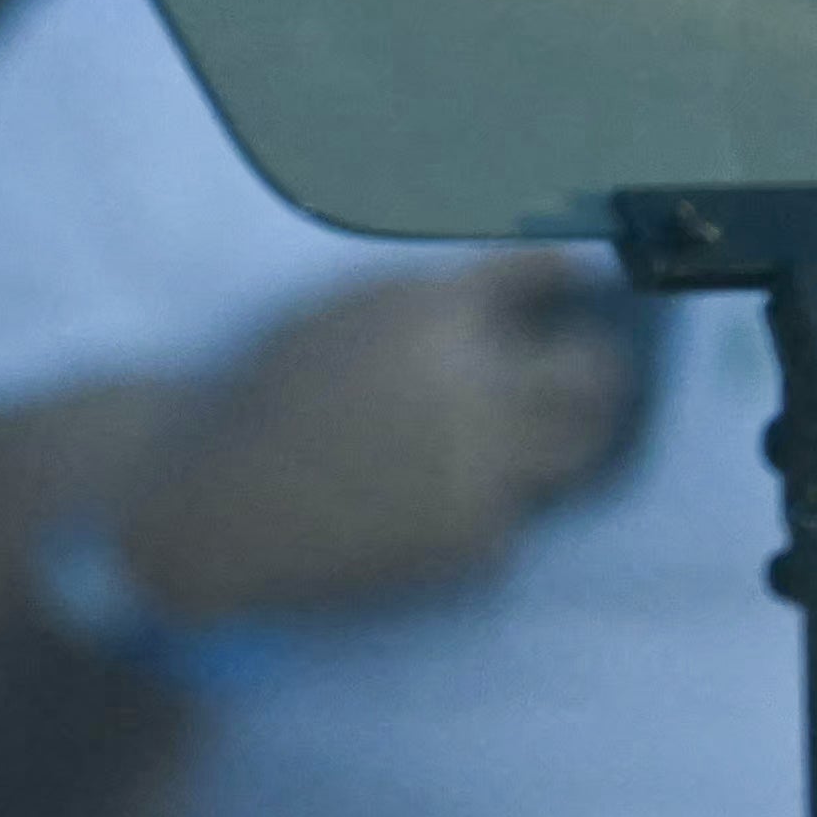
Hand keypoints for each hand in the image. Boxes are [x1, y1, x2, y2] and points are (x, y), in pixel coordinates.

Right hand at [112, 261, 643, 626]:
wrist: (217, 507)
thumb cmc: (270, 399)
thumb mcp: (343, 314)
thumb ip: (434, 304)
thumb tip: (533, 285)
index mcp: (433, 315)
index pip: (544, 274)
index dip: (569, 278)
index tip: (585, 282)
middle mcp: (475, 388)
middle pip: (596, 372)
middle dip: (599, 365)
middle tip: (591, 370)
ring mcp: (485, 470)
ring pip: (582, 448)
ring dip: (571, 435)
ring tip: (533, 434)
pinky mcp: (481, 542)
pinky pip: (524, 511)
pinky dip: (500, 500)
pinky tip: (444, 499)